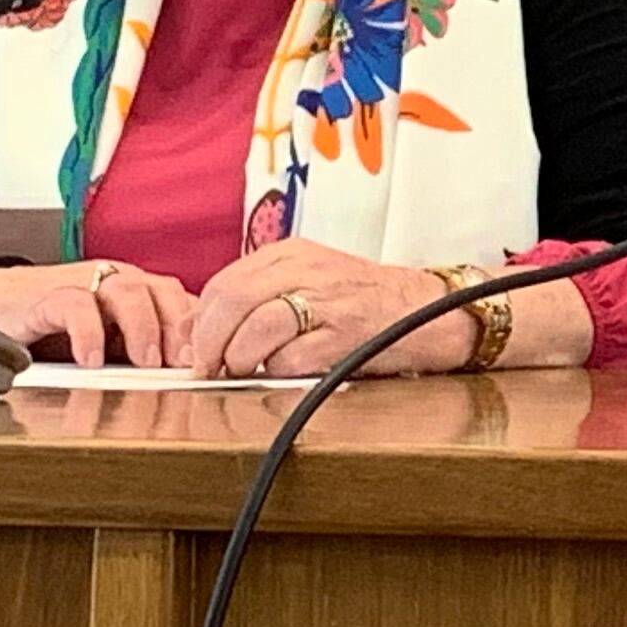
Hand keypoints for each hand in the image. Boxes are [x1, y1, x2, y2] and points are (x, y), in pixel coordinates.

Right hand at [0, 256, 199, 368]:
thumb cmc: (48, 329)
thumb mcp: (106, 344)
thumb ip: (140, 353)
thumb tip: (188, 383)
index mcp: (138, 294)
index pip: (185, 304)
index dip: (204, 333)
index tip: (218, 367)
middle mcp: (116, 282)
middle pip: (165, 291)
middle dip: (184, 328)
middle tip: (191, 365)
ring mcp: (82, 284)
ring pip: (128, 290)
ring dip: (144, 327)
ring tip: (149, 363)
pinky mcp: (45, 293)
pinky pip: (75, 303)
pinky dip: (89, 331)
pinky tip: (92, 359)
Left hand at [185, 240, 463, 378]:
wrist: (429, 311)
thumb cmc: (364, 301)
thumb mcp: (311, 279)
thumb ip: (261, 296)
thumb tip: (202, 334)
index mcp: (293, 254)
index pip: (224, 283)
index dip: (202, 323)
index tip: (198, 350)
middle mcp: (307, 270)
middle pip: (232, 301)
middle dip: (211, 344)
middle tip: (211, 368)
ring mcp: (327, 301)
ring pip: (254, 330)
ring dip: (240, 360)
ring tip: (246, 372)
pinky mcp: (344, 335)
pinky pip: (289, 359)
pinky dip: (277, 372)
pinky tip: (288, 371)